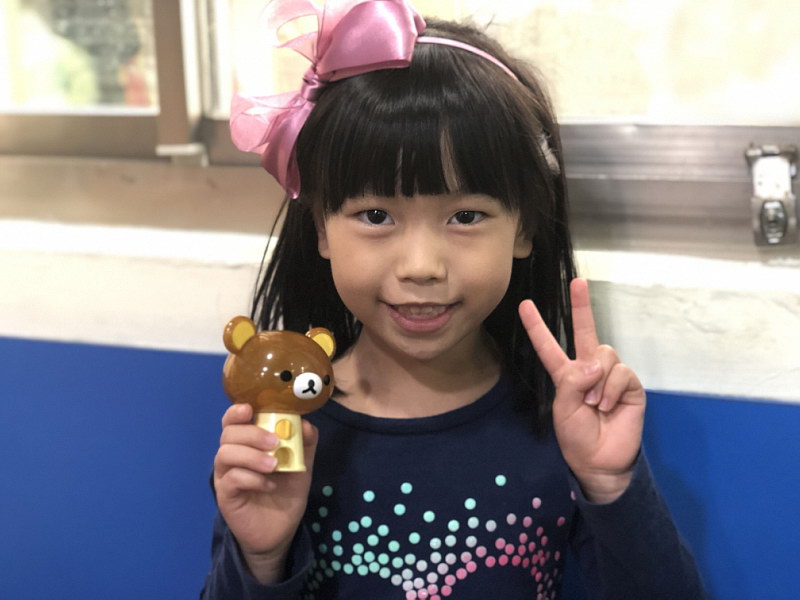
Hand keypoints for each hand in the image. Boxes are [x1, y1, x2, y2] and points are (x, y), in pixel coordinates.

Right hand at [213, 403, 317, 582]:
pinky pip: (231, 480)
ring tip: (274, 465)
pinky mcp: (226, 496)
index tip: (249, 408)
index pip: (233, 421)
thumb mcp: (302, 465)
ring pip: (225, 454)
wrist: (281, 529)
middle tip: (274, 442)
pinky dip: (252, 478)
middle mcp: (232, 456)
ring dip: (251, 456)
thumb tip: (305, 423)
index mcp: (248, 443)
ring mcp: (226, 475)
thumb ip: (305, 443)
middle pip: (229, 434)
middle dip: (251, 434)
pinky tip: (268, 485)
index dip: (237, 411)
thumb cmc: (286, 492)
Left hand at [519, 278, 645, 503]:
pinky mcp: (630, 385)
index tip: (525, 305)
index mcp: (566, 375)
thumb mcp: (562, 409)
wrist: (600, 461)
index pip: (549, 346)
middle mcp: (588, 369)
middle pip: (586, 331)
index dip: (537, 326)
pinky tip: (608, 405)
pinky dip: (612, 389)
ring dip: (597, 380)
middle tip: (577, 281)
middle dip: (582, 305)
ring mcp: (610, 375)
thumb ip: (572, 382)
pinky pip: (621, 372)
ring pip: (604, 354)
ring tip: (594, 405)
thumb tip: (593, 363)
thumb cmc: (577, 437)